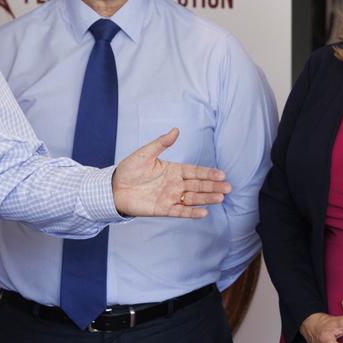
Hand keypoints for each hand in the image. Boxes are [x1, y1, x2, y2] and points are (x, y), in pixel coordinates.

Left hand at [111, 129, 230, 217]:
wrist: (113, 188)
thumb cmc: (129, 169)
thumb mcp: (145, 153)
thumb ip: (161, 143)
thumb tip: (176, 130)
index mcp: (173, 170)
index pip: (195, 171)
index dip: (208, 173)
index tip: (222, 174)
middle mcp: (174, 184)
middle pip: (198, 186)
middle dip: (213, 186)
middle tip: (228, 188)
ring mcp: (169, 197)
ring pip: (192, 198)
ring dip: (206, 198)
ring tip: (220, 198)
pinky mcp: (162, 209)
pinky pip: (180, 211)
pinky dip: (191, 212)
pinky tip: (204, 212)